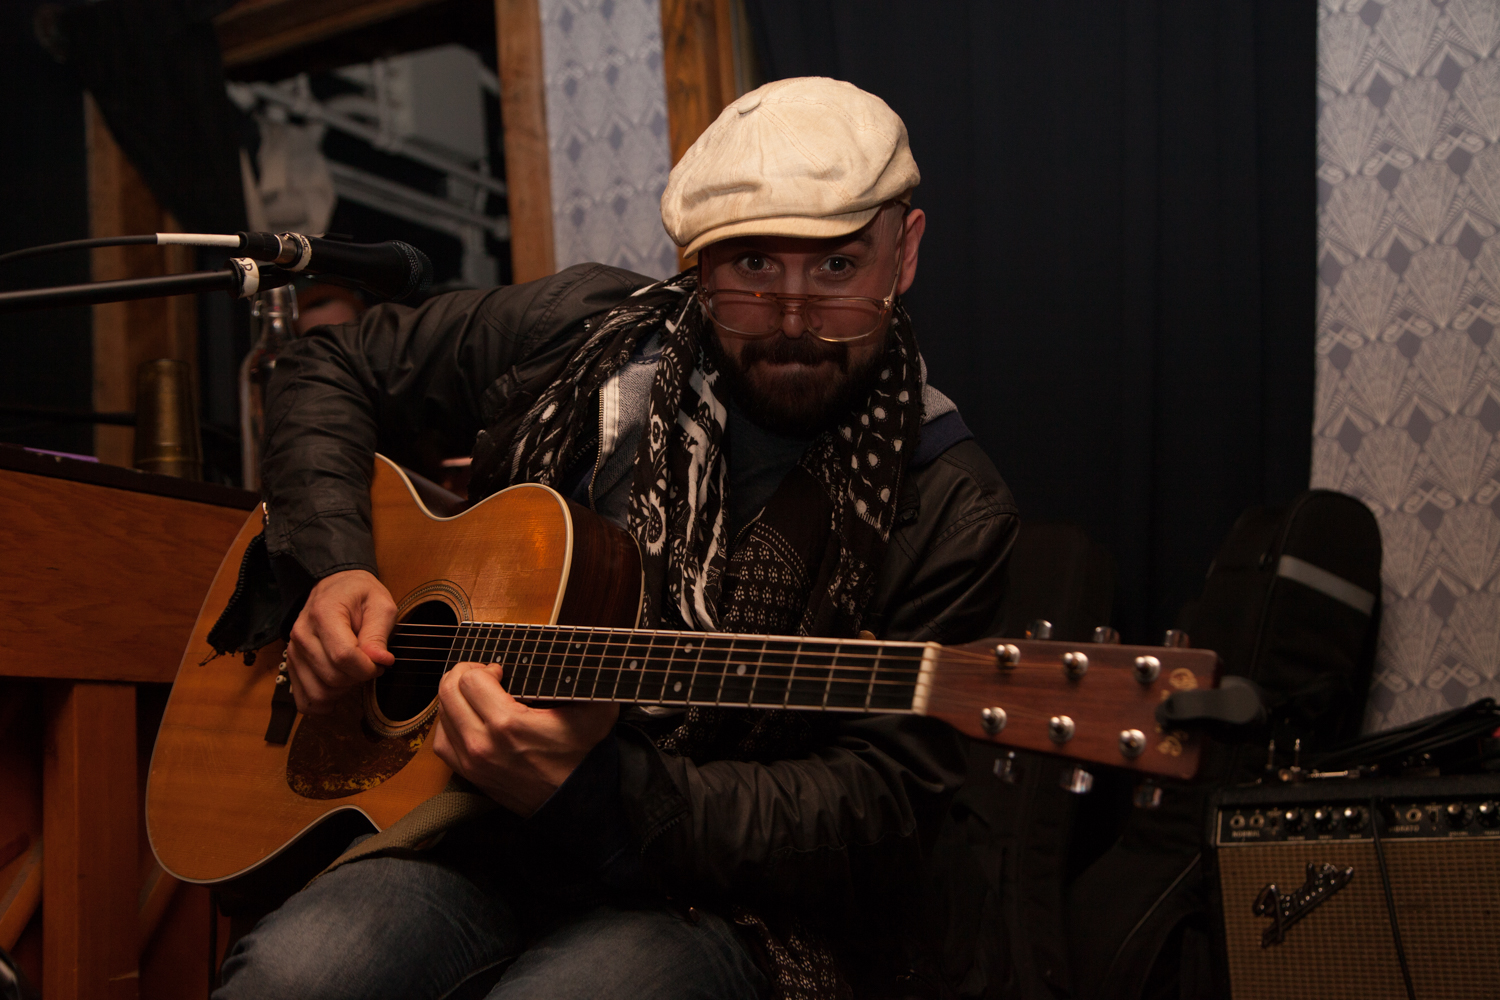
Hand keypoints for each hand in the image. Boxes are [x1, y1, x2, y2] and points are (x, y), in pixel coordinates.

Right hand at [286, 569, 396, 714]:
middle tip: (371, 664)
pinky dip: (324, 702)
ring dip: (344, 691)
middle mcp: (302, 634)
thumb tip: (380, 660)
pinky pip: (304, 699)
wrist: (335, 587)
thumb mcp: (380, 605)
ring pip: (319, 692)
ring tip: (355, 672)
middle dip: (359, 678)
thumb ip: (379, 634)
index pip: (344, 656)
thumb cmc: (359, 595)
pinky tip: (339, 690)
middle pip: (333, 677)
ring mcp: (293, 651)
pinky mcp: (292, 664)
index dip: (368, 667)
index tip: (381, 662)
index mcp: (324, 614)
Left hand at [432, 661, 619, 816]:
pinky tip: (466, 717)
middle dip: (463, 675)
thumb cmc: (584, 757)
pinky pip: (441, 742)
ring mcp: (473, 762)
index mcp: (509, 724)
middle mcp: (482, 743)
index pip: (470, 680)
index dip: (484, 667)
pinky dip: (447, 724)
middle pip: (448, 693)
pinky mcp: (471, 775)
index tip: (502, 671)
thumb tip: (583, 655)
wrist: (576, 804)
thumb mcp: (596, 711)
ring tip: (474, 693)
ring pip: (441, 715)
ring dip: (454, 697)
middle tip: (484, 675)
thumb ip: (587, 679)